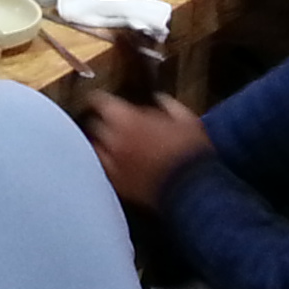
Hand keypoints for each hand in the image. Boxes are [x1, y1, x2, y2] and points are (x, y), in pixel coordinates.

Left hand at [84, 93, 211, 208]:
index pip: (101, 102)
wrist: (193, 190)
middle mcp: (115, 140)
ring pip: (95, 149)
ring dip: (101, 144)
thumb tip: (158, 98)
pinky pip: (103, 171)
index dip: (100, 99)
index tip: (101, 99)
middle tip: (109, 121)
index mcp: (128, 119)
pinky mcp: (118, 185)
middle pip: (95, 125)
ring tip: (108, 142)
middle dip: (102, 121)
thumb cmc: (191, 152)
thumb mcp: (185, 119)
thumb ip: (167, 104)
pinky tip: (115, 164)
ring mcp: (114, 164)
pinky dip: (106, 165)